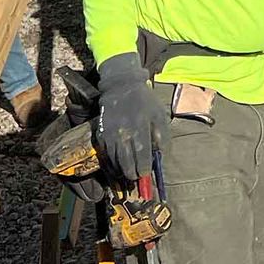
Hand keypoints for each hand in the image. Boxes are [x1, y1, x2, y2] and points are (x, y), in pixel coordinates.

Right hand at [95, 53, 170, 184]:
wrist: (121, 87)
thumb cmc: (144, 102)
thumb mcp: (159, 114)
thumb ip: (162, 136)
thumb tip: (161, 157)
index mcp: (140, 128)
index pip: (142, 156)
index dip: (145, 169)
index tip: (146, 173)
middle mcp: (123, 134)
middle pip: (127, 164)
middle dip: (133, 174)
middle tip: (138, 176)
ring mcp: (110, 136)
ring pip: (115, 163)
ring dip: (122, 172)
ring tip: (129, 173)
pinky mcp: (101, 136)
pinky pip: (105, 157)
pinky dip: (112, 165)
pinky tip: (118, 167)